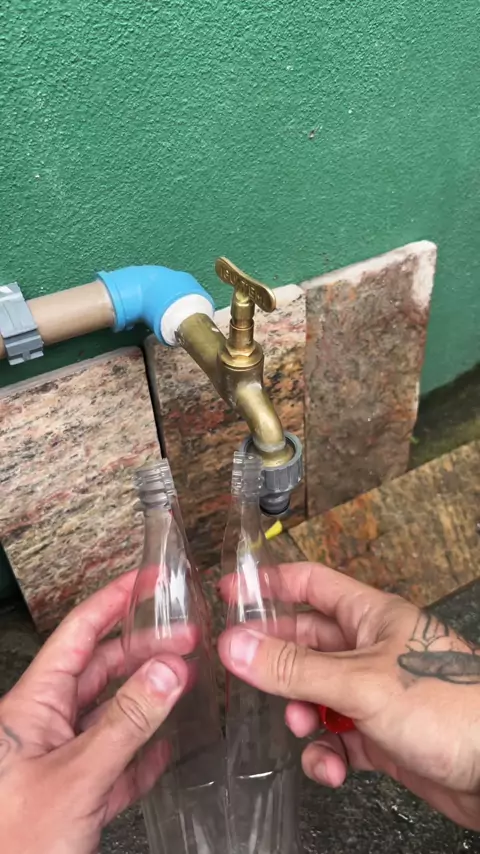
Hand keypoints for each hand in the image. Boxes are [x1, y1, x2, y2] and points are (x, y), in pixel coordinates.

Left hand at [0, 572, 190, 853]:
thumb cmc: (13, 843)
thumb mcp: (75, 777)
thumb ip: (126, 723)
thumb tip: (168, 671)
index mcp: (32, 706)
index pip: (79, 634)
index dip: (114, 601)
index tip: (149, 580)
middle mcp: (45, 725)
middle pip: (101, 669)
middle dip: (143, 650)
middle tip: (186, 637)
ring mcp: (61, 759)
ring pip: (111, 714)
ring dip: (149, 699)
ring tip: (186, 682)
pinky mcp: (75, 794)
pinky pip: (115, 759)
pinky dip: (144, 751)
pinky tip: (168, 746)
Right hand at [219, 562, 479, 829]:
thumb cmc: (448, 706)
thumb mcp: (360, 683)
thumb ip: (294, 668)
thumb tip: (235, 646)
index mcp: (371, 616)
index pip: (310, 585)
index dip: (268, 585)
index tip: (228, 592)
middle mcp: (371, 649)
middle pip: (306, 644)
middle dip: (277, 662)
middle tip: (244, 674)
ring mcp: (375, 693)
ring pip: (316, 694)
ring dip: (301, 713)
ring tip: (304, 726)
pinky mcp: (381, 734)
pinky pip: (336, 738)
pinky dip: (326, 753)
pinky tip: (331, 767)